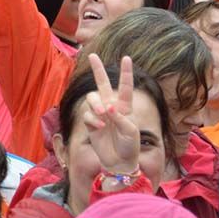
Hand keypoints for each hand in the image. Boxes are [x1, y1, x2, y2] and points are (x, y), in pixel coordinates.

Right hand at [82, 54, 139, 175]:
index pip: (125, 86)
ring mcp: (100, 114)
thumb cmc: (130, 147)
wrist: (118, 162)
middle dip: (97, 70)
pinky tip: (99, 127)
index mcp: (125, 107)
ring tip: (103, 114)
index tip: (126, 58)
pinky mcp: (90, 123)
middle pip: (102, 84)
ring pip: (92, 98)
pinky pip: (87, 114)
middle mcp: (111, 107)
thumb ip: (120, 118)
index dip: (126, 72)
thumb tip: (108, 107)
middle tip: (92, 55)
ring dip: (96, 104)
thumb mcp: (131, 131)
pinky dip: (93, 120)